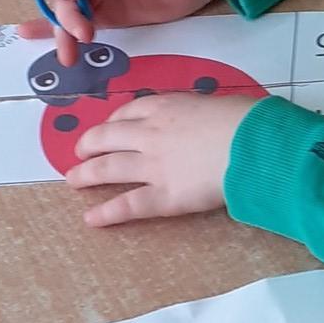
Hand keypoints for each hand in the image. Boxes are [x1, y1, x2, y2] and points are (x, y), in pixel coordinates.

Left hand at [66, 90, 260, 227]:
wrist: (250, 144)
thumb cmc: (246, 120)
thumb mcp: (221, 104)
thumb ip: (207, 113)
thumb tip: (216, 120)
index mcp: (166, 106)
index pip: (129, 111)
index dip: (113, 121)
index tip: (108, 126)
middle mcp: (150, 134)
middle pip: (108, 137)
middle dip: (89, 144)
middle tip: (80, 152)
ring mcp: (153, 166)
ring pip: (108, 168)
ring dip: (86, 174)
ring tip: (73, 180)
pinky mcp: (163, 196)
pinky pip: (128, 205)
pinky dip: (106, 212)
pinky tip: (91, 219)